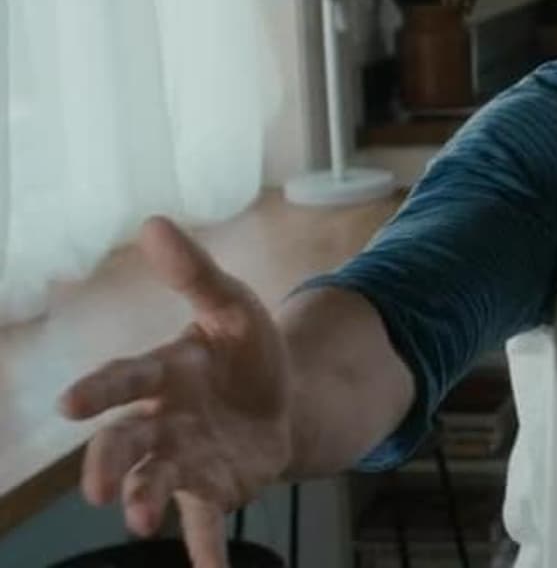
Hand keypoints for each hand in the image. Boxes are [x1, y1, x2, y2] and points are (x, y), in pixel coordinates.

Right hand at [57, 217, 293, 567]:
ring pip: (156, 482)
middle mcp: (162, 421)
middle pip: (127, 442)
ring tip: (138, 518)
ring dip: (144, 501)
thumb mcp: (233, 307)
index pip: (125, 379)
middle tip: (100, 486)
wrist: (285, 397)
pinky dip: (204, 547)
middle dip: (111, 463)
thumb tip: (153, 222)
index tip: (70, 403)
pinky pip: (205, 520)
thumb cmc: (245, 350)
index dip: (99, 390)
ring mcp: (185, 459)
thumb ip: (195, 274)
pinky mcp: (214, 489)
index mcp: (162, 373)